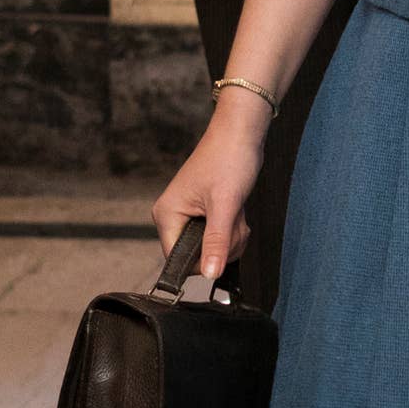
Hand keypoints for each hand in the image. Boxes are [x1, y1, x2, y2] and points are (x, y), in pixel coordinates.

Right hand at [152, 93, 271, 277]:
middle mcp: (173, 216)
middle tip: (233, 218)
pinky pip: (218, 235)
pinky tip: (237, 211)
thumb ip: (216, 242)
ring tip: (236, 211)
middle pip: (197, 255)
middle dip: (223, 244)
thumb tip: (210, 274)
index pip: (176, 260)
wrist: (241, 132)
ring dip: (232, 235)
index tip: (222, 244)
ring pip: (212, 247)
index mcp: (167, 215)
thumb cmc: (229, 158)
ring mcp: (188, 215)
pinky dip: (233, 228)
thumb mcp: (225, 205)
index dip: (202, 260)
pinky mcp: (203, 212)